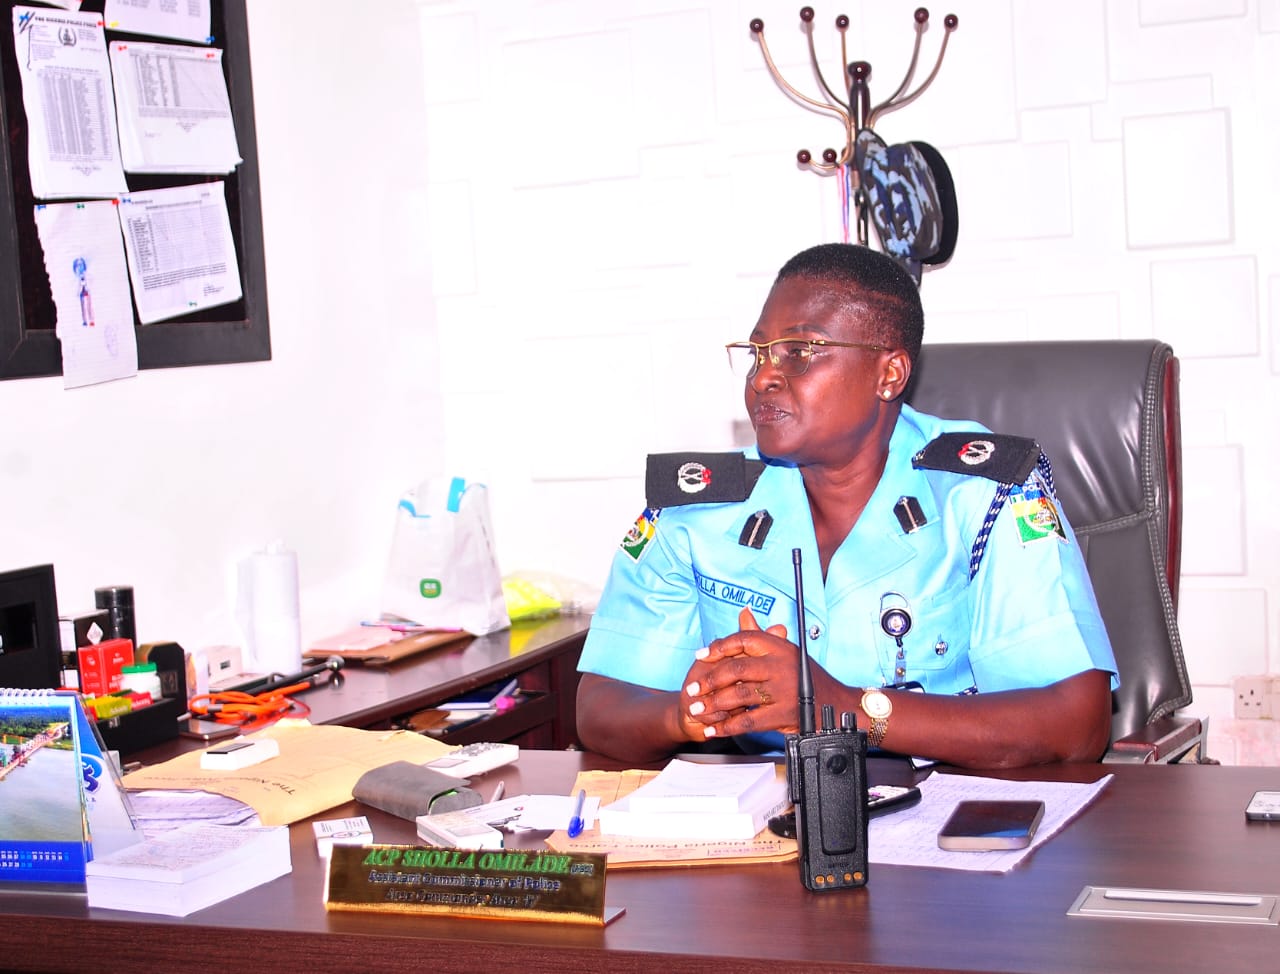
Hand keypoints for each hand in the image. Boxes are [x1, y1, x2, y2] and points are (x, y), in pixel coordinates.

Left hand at [680, 607, 799, 740]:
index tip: (701, 655)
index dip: (719, 647)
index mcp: (780, 647)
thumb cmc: (806, 677)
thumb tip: (743, 612)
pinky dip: (728, 726)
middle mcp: (781, 666)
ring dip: (714, 704)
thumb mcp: (787, 652)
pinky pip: (749, 721)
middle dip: (710, 680)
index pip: (744, 639)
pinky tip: (714, 728)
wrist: (836, 705)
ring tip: (698, 708)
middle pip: (737, 668)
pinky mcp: (783, 714)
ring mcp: (783, 690)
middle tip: (693, 688)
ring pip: (739, 695)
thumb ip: (761, 635)